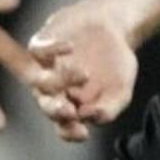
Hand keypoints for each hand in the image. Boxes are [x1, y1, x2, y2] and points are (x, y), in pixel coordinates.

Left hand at [27, 0, 140, 141]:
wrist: (111, 26)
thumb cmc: (115, 63)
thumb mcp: (121, 90)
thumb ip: (109, 108)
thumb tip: (91, 117)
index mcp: (72, 106)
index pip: (65, 127)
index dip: (71, 132)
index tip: (83, 133)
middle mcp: (54, 91)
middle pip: (47, 106)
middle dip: (56, 111)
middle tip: (69, 110)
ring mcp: (45, 68)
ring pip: (40, 82)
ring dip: (60, 82)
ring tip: (84, 74)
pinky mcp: (40, 45)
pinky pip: (38, 51)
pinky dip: (52, 50)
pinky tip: (70, 47)